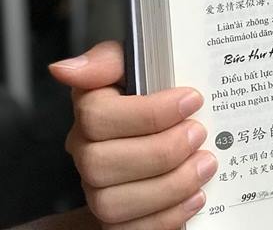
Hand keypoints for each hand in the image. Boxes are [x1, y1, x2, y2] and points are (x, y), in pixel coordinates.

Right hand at [50, 41, 216, 228]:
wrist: (171, 133)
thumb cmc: (155, 96)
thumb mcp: (137, 65)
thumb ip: (109, 60)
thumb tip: (65, 68)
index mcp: (90, 112)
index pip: (96, 116)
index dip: (147, 111)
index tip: (191, 99)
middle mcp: (87, 155)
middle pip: (100, 164)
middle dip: (161, 150)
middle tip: (199, 133)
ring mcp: (99, 191)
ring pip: (113, 204)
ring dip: (169, 185)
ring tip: (206, 164)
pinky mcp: (119, 221)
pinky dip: (167, 217)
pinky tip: (196, 196)